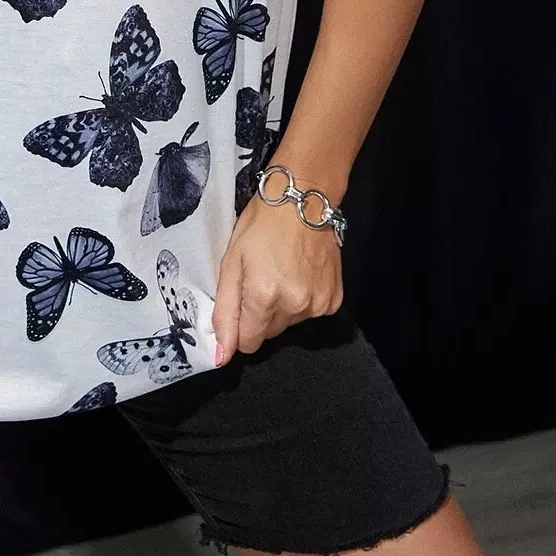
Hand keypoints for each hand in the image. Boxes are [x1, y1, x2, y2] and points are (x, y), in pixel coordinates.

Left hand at [212, 186, 344, 363]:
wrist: (303, 198)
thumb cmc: (261, 224)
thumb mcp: (231, 262)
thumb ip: (225, 312)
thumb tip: (221, 357)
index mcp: (264, 297)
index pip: (248, 343)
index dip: (240, 326)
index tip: (242, 299)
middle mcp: (294, 306)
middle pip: (269, 333)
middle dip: (261, 314)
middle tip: (261, 278)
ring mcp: (318, 304)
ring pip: (290, 324)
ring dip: (283, 306)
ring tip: (282, 270)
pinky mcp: (334, 299)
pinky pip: (311, 313)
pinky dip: (304, 300)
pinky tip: (301, 273)